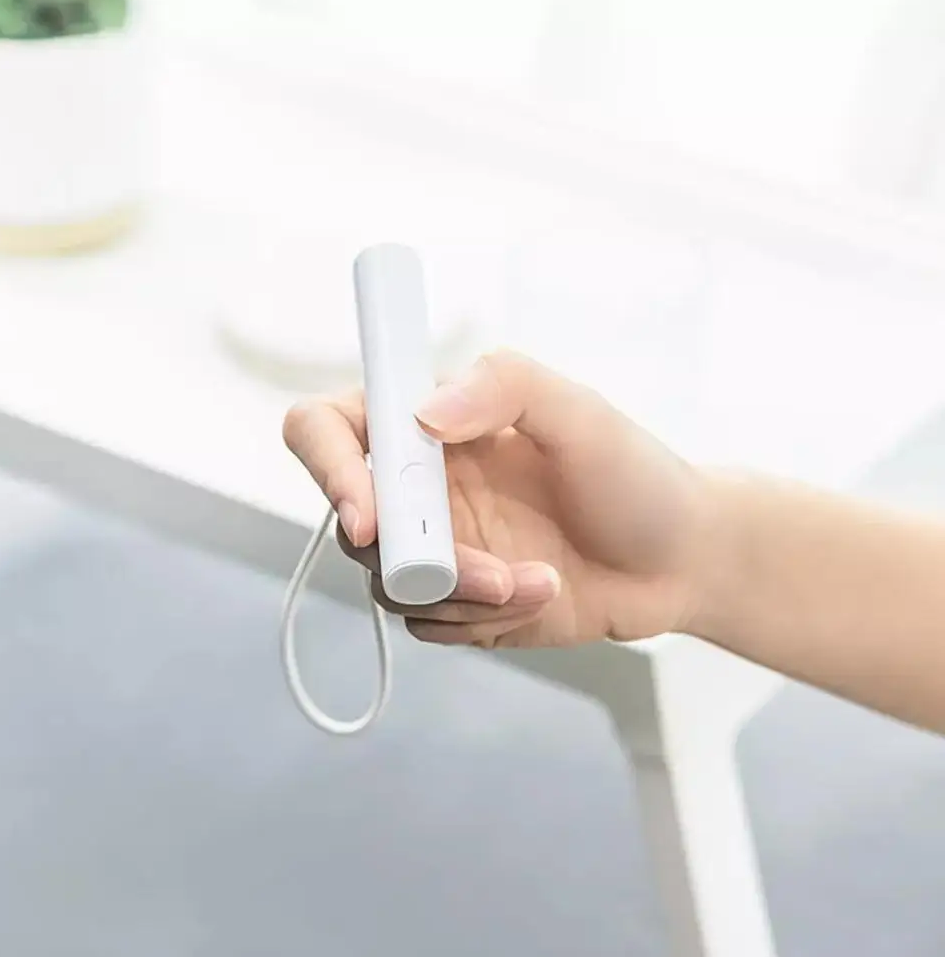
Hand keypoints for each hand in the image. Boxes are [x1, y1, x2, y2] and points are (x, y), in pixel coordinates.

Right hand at [283, 350, 715, 648]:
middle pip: (354, 524)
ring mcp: (437, 548)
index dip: (329, 468)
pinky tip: (541, 596)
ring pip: (390, 586)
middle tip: (490, 568)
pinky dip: (481, 620)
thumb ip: (502, 386)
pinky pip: (429, 624)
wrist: (681, 560)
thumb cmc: (634, 475)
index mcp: (431, 424)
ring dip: (464, 594)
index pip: (329, 428)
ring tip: (540, 579)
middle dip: (418, 557)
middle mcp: (422, 485)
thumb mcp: (579, 411)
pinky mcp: (458, 602)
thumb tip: (421, 416)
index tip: (371, 516)